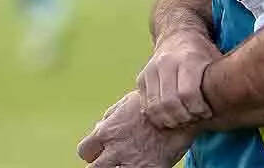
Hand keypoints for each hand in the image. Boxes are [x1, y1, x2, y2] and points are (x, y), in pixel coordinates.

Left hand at [77, 91, 194, 167]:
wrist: (180, 117)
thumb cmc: (154, 107)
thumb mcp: (127, 103)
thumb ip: (110, 116)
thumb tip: (99, 126)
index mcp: (106, 131)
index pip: (84, 151)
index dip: (92, 152)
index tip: (100, 151)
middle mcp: (114, 150)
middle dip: (100, 165)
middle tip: (111, 161)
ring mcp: (130, 164)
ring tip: (124, 164)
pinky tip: (139, 165)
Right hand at [136, 30, 220, 127]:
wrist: (177, 35)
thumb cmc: (203, 53)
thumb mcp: (216, 59)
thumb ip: (222, 78)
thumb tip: (237, 100)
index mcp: (188, 58)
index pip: (188, 93)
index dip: (198, 110)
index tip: (206, 112)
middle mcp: (166, 62)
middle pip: (169, 103)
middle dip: (183, 118)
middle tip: (193, 119)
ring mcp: (151, 69)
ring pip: (155, 107)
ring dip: (170, 120)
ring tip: (182, 120)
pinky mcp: (142, 78)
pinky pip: (146, 105)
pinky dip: (157, 116)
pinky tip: (170, 115)